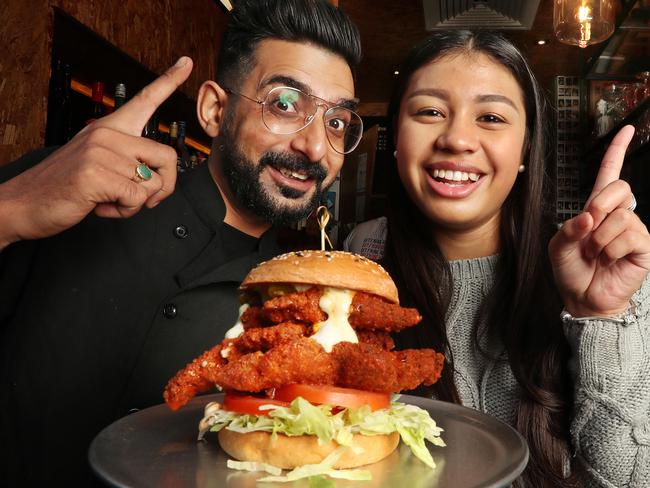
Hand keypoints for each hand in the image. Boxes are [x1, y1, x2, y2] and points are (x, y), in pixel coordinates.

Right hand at [0, 56, 193, 248]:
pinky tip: (101, 206)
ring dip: (136, 203)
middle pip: (168, 157)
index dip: (169, 81)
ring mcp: (100, 152)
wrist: (23, 203)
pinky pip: (137, 198)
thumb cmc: (64, 186)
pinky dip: (125, 211)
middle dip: (163, 187)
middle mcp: (107, 134)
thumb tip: (156, 174)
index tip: (187, 62)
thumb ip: (126, 160)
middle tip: (141, 199)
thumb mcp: (98, 164)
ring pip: (153, 183)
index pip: (145, 99)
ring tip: (109, 199)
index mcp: (109, 128)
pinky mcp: (96, 174)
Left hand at [549, 125, 649, 316]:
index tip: (626, 129)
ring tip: (596, 253)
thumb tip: (589, 216)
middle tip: (588, 229)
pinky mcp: (643, 246)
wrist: (581, 298)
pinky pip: (628, 236)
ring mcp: (633, 230)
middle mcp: (618, 215)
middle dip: (599, 205)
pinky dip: (610, 250)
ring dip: (600, 238)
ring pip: (620, 217)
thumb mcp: (558, 246)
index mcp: (596, 209)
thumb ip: (568, 228)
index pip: (609, 174)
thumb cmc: (570, 270)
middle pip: (619, 187)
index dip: (617, 151)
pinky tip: (608, 260)